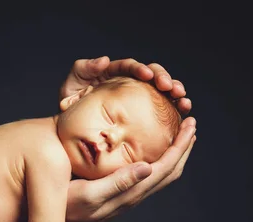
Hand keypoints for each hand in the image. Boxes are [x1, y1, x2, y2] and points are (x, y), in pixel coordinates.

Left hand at [59, 56, 191, 114]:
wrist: (70, 130)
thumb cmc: (69, 107)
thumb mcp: (70, 86)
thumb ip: (84, 69)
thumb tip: (104, 60)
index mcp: (114, 73)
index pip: (131, 67)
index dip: (142, 69)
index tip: (148, 75)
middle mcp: (129, 82)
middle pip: (152, 75)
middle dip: (164, 79)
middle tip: (171, 89)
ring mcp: (138, 97)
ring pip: (161, 90)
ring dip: (175, 93)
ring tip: (182, 100)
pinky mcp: (143, 113)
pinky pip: (161, 109)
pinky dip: (173, 110)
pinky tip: (182, 114)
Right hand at [66, 118, 196, 221]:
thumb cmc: (67, 209)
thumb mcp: (89, 193)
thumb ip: (118, 182)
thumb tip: (148, 167)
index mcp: (131, 192)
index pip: (166, 167)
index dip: (180, 146)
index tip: (190, 125)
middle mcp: (135, 195)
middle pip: (170, 171)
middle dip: (183, 147)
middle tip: (191, 124)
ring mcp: (129, 196)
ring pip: (162, 175)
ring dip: (174, 154)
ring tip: (178, 135)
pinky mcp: (121, 194)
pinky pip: (149, 176)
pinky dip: (159, 160)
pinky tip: (152, 150)